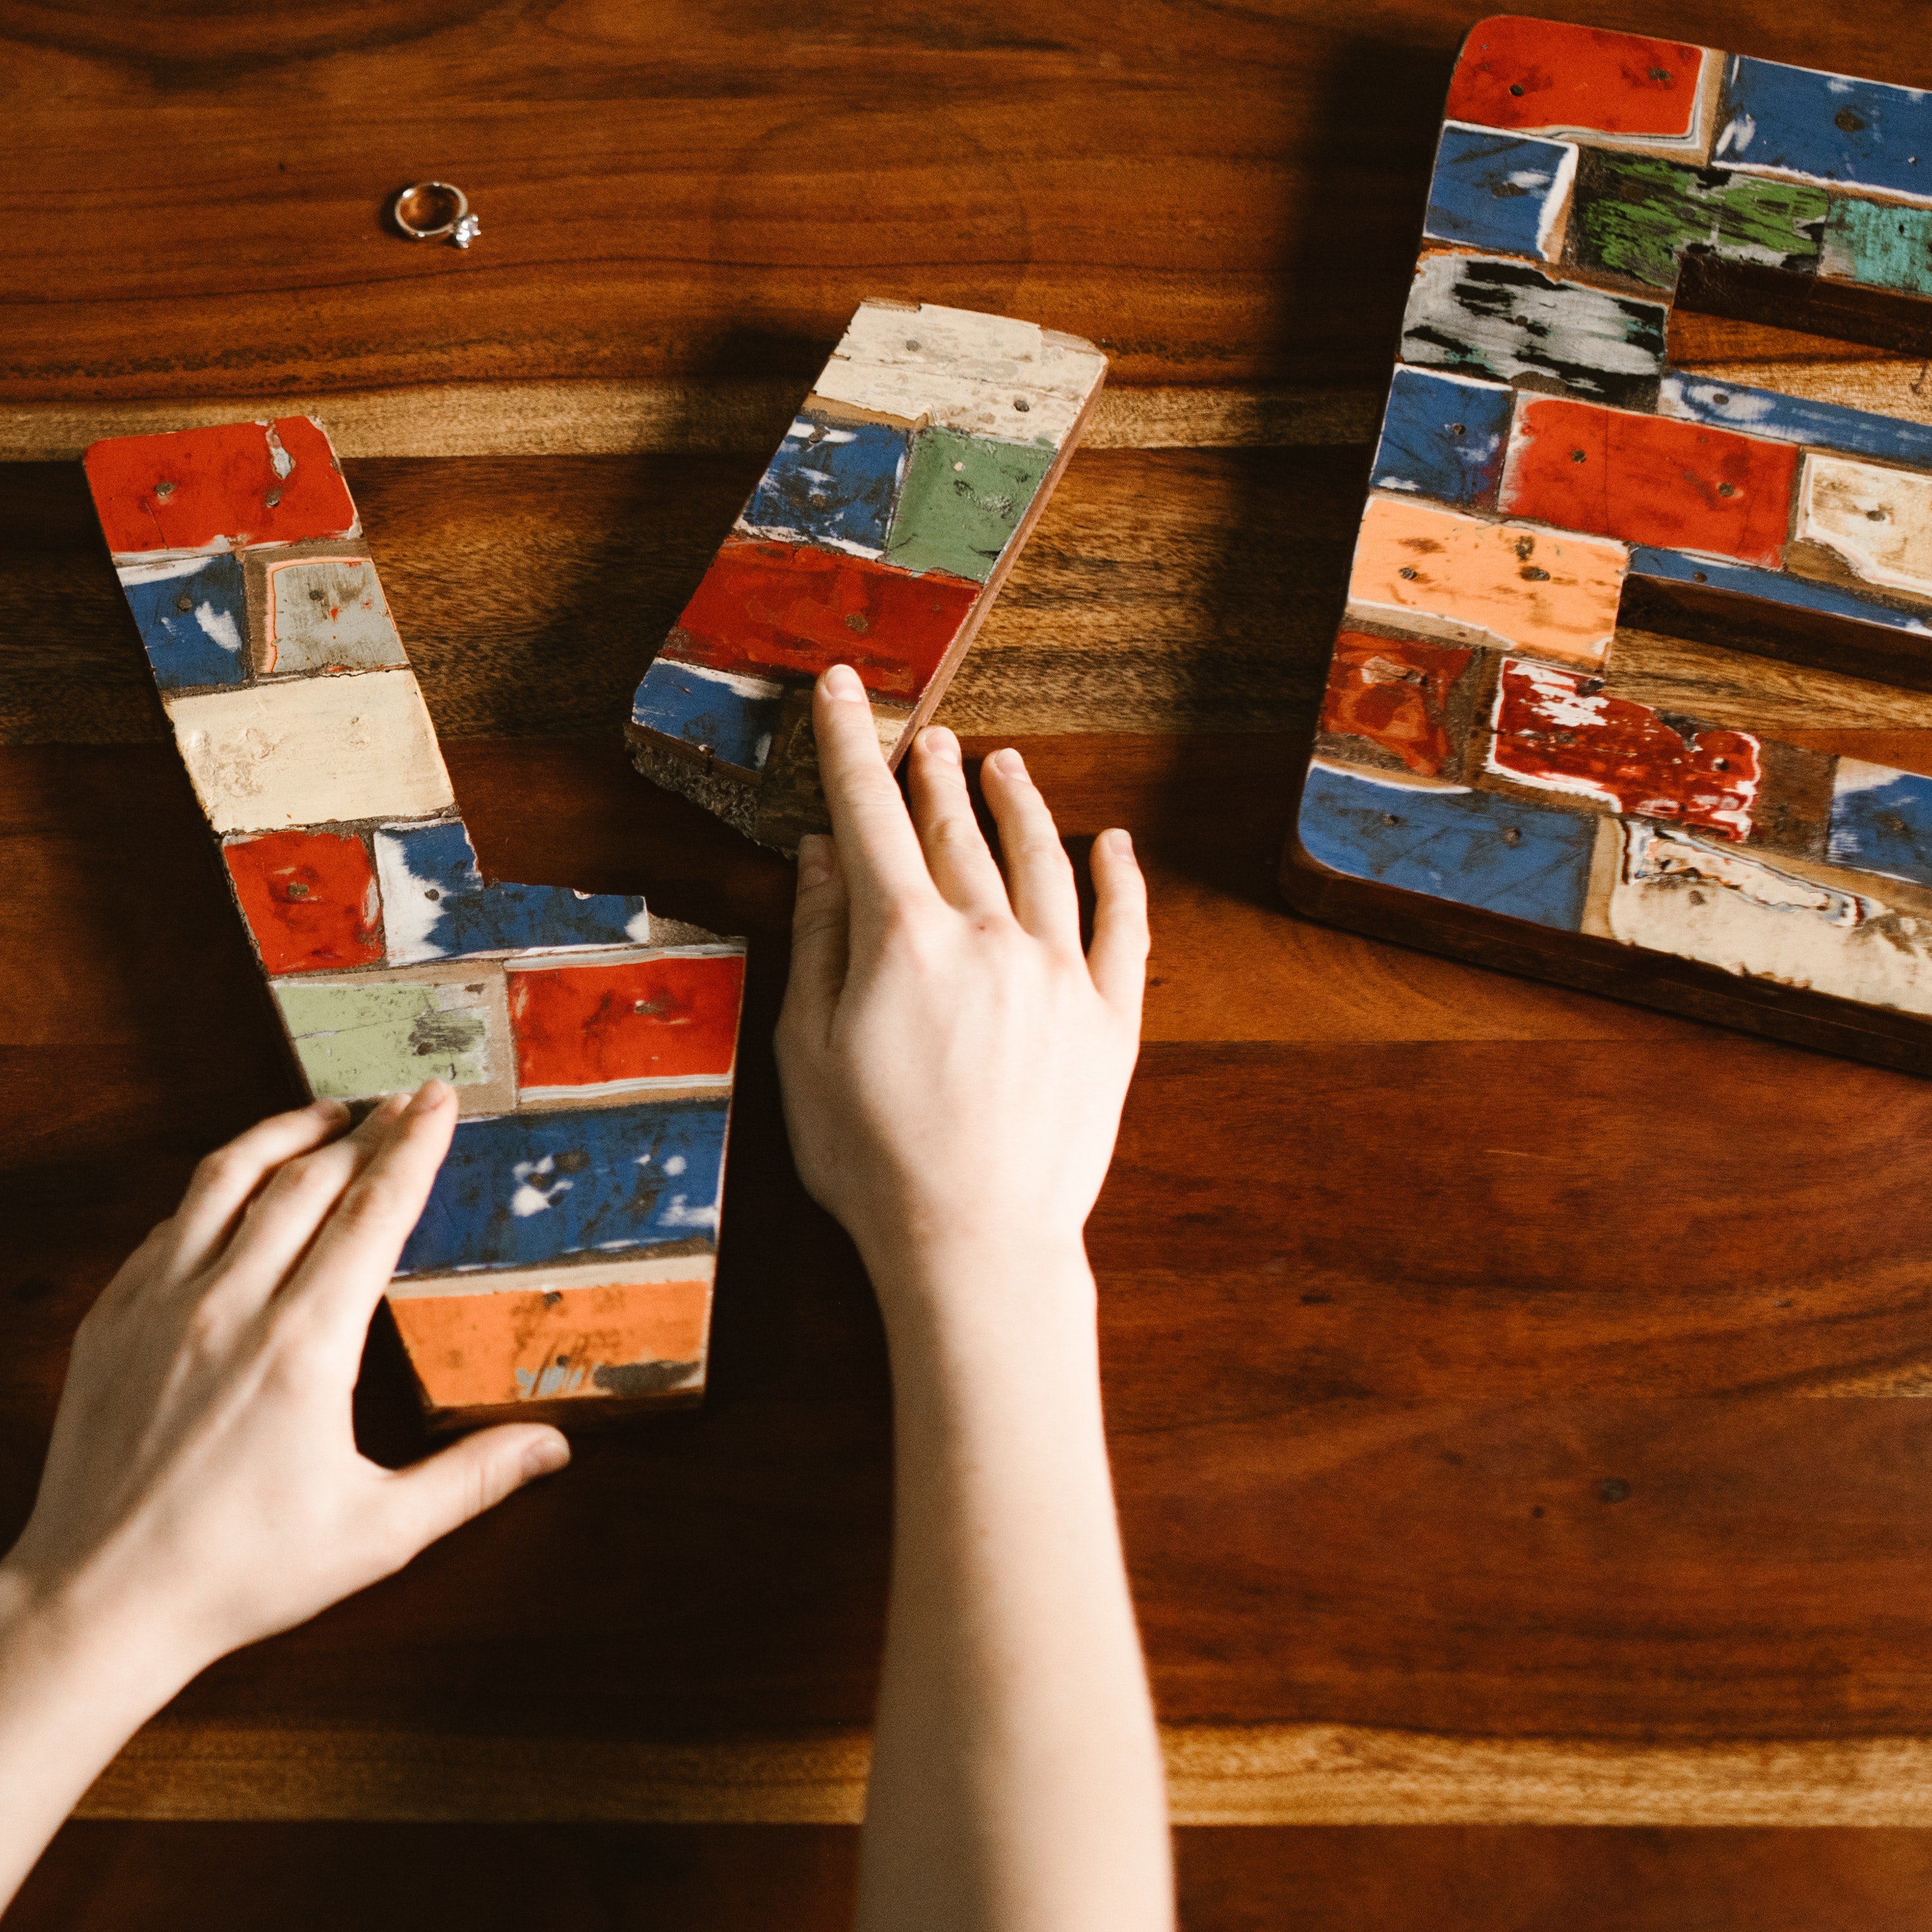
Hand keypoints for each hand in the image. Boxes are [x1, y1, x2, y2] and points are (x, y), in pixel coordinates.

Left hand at [0, 1082, 570, 1691]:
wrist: (103, 1594)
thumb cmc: (241, 1573)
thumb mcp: (374, 1534)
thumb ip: (468, 1480)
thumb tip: (552, 1448)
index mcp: (303, 1346)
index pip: (371, 1213)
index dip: (410, 1148)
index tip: (436, 1104)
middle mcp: (228, 1304)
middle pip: (306, 1181)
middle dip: (362, 1131)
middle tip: (400, 1104)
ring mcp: (157, 1304)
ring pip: (222, 1180)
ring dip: (280, 1136)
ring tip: (322, 1117)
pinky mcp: (108, 1318)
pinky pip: (166, 1227)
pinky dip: (211, 1193)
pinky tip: (232, 1194)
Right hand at [775, 667, 1148, 1277]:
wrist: (977, 1243)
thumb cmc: (872, 1161)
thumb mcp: (807, 1051)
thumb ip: (819, 942)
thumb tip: (822, 856)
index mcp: (904, 940)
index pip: (869, 816)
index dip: (850, 745)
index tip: (844, 688)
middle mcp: (989, 937)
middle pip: (956, 831)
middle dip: (933, 773)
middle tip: (924, 734)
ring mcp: (1058, 975)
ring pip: (1042, 861)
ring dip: (1018, 806)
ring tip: (1003, 766)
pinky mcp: (1109, 1022)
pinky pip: (1125, 928)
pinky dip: (1120, 877)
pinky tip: (1113, 843)